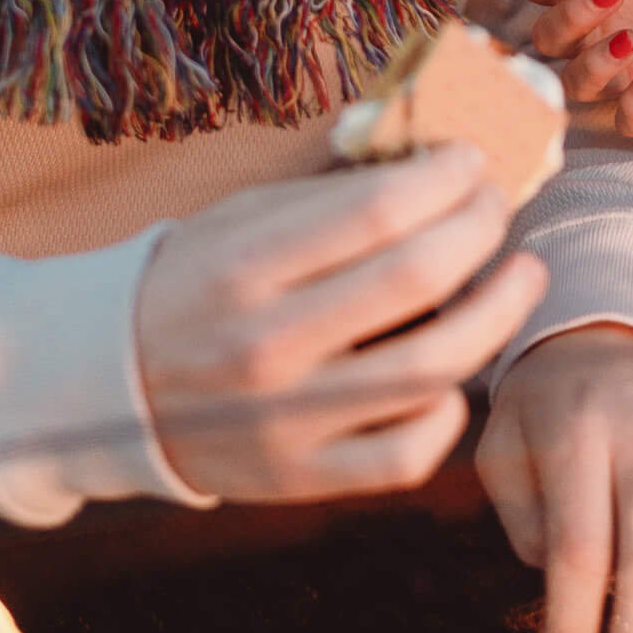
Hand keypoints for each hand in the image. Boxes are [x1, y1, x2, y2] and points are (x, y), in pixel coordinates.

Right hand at [136, 144, 544, 501]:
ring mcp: (286, 422)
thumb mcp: (240, 216)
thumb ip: (330, 191)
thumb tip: (431, 152)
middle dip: (481, 227)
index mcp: (242, 265)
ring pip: (431, 369)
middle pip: (417, 279)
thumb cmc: (196, 281)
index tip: (470, 160)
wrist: (110, 384)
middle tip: (498, 205)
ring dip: (497, 312)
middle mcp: (264, 345)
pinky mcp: (302, 480)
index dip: (445, 176)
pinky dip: (449, 411)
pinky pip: (407, 455)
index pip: (376, 209)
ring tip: (522, 274)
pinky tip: (455, 374)